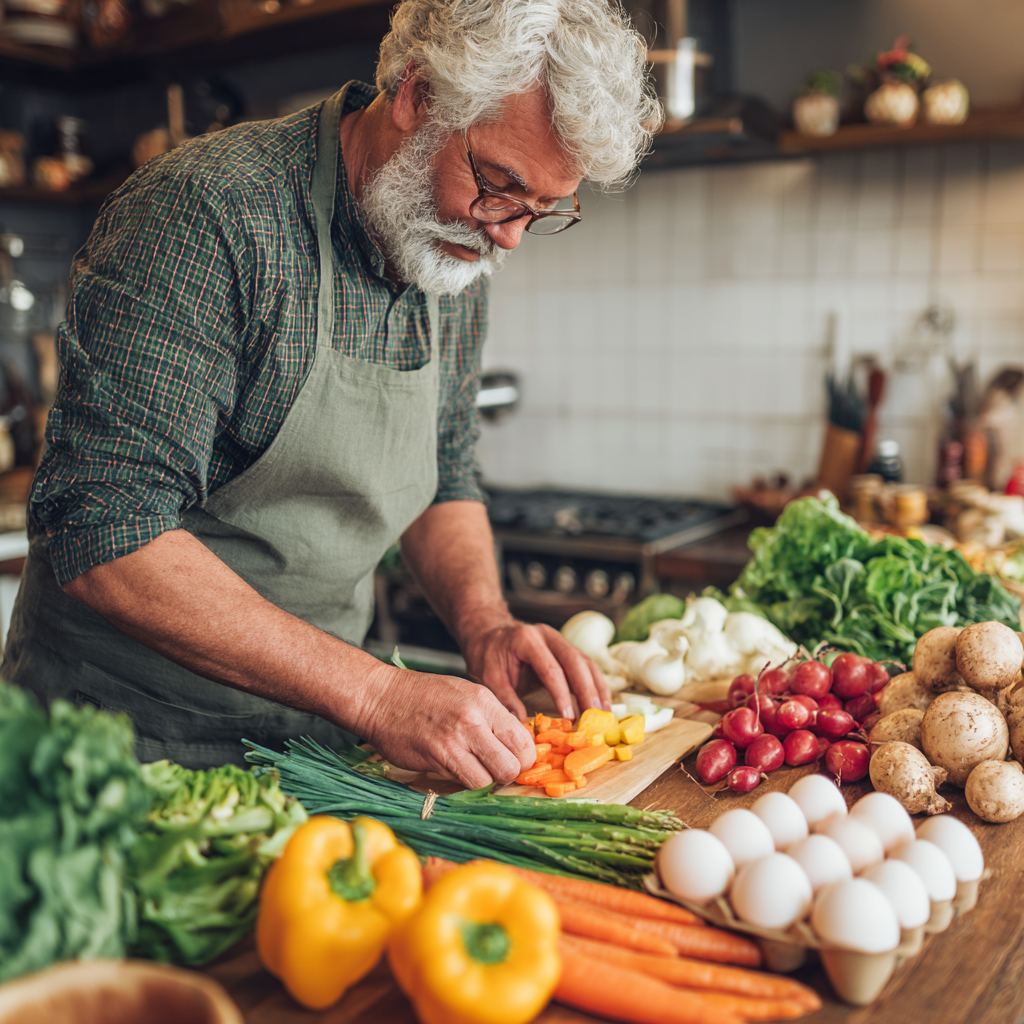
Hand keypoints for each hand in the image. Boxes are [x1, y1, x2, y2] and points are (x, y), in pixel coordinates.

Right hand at [354, 664, 534, 788]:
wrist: (380, 697)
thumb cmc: (421, 696)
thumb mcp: (464, 695)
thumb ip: (489, 718)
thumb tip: (512, 745)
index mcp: (485, 701)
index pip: (523, 740)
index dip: (522, 757)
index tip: (511, 759)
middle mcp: (474, 719)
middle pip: (513, 764)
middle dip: (507, 773)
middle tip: (494, 770)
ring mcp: (456, 739)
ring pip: (491, 778)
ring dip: (485, 780)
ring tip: (472, 769)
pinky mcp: (437, 756)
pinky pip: (466, 782)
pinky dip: (464, 782)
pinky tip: (455, 770)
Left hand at [463, 621, 610, 720]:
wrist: (488, 631)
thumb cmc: (487, 653)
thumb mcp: (488, 676)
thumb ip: (505, 700)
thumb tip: (523, 728)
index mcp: (527, 640)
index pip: (551, 668)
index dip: (562, 693)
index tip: (568, 716)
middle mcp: (548, 635)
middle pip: (575, 662)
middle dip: (587, 691)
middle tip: (593, 717)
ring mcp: (559, 639)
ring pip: (586, 662)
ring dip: (597, 688)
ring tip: (603, 714)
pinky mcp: (565, 648)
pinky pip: (586, 665)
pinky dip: (595, 684)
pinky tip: (600, 703)